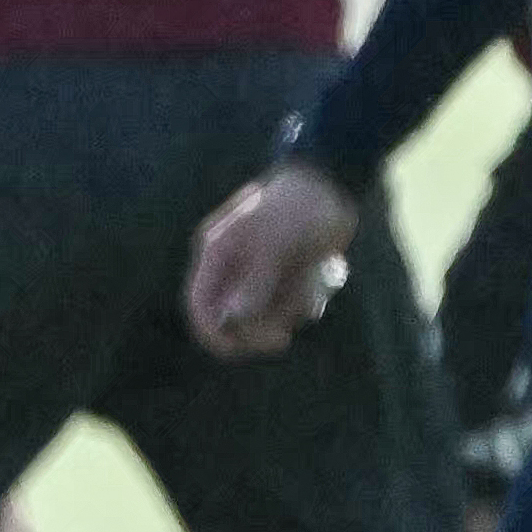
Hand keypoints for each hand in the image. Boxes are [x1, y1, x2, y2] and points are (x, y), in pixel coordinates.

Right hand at [187, 161, 360, 358]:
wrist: (331, 184)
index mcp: (217, 255)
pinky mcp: (285, 277)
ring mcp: (260, 274)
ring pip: (267, 316)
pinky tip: (318, 275)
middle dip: (261, 328)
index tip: (243, 347)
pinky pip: (289, 306)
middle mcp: (233, 269)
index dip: (214, 333)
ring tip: (310, 281)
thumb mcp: (276, 242)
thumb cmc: (298, 207)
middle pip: (233, 320)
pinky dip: (305, 300)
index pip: (199, 306)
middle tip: (284, 334)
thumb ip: (254, 281)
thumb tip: (235, 317)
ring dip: (290, 309)